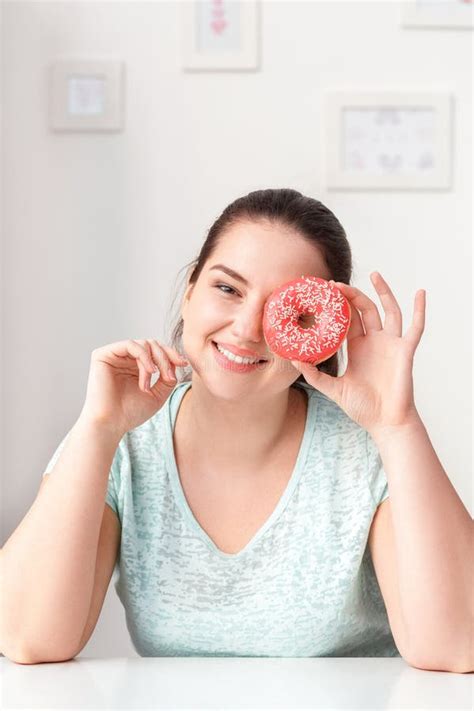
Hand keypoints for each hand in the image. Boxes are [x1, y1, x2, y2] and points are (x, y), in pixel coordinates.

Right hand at [79, 339, 188, 436]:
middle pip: (152, 344)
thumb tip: (177, 362)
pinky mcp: (102, 355)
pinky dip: (144, 356)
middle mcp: (124, 359)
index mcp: (134, 366)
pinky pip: (130, 344)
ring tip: (153, 380)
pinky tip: (149, 371)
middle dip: (166, 358)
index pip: (156, 351)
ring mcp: (113, 356)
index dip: (172, 355)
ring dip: (155, 360)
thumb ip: (168, 377)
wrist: (111, 424)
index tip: (184, 364)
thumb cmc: (131, 413)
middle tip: (169, 376)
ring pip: (143, 343)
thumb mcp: (158, 394)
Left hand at [291, 272, 425, 436]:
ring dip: (384, 292)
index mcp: (358, 347)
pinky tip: (420, 293)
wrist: (385, 422)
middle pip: (365, 309)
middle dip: (352, 294)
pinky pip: (416, 327)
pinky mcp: (405, 350)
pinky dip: (419, 309)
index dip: (338, 305)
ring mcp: (391, 344)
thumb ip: (315, 375)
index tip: (324, 291)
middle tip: (336, 284)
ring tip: (375, 274)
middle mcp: (375, 342)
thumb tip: (294, 360)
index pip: (348, 319)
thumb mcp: (333, 389)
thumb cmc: (363, 408)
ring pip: (389, 310)